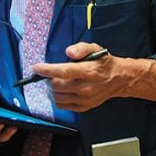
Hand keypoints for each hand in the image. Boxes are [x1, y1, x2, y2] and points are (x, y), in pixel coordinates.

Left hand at [32, 42, 155, 112]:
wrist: (118, 79)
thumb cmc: (104, 63)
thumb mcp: (95, 48)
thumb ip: (81, 48)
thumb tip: (68, 52)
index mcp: (89, 72)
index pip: (64, 72)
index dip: (47, 70)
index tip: (36, 68)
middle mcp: (86, 88)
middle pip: (57, 86)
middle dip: (47, 79)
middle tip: (46, 73)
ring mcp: (84, 99)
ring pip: (57, 97)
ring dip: (50, 89)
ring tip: (52, 81)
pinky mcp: (83, 107)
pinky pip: (61, 105)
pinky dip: (55, 98)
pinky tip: (58, 90)